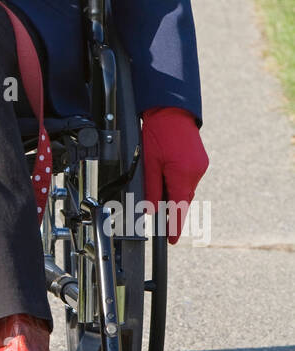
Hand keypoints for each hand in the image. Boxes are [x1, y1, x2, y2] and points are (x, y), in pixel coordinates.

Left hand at [140, 106, 208, 243]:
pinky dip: (180, 183)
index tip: (172, 240)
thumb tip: (151, 211)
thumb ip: (151, 189)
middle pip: (183, 199)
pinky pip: (190, 179)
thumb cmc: (157, 133)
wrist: (171, 110)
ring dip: (176, 195)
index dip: (175, 226)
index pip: (179, 208)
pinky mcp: (200, 160)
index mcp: (182, 174)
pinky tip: (169, 179)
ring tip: (163, 196)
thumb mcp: (149, 163)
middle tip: (165, 224)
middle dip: (174, 211)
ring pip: (186, 189)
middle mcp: (195, 172)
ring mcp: (200, 166)